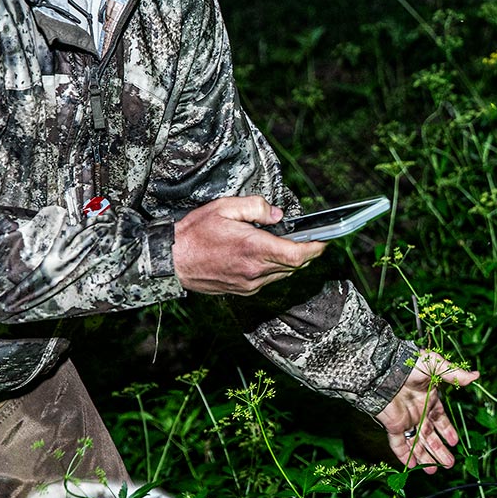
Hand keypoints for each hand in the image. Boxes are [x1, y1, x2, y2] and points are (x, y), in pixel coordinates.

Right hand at [172, 195, 324, 294]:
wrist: (171, 261)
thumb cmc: (195, 233)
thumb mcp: (224, 207)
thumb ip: (256, 207)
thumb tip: (278, 215)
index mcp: (253, 248)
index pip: (297, 254)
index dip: (316, 248)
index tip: (325, 240)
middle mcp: (255, 270)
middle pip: (294, 265)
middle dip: (307, 252)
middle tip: (313, 239)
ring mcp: (249, 284)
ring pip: (283, 274)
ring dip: (291, 261)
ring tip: (291, 245)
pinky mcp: (242, 290)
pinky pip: (268, 280)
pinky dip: (275, 269)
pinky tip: (269, 256)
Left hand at [374, 350, 476, 473]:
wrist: (385, 370)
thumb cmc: (410, 364)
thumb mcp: (437, 367)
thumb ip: (455, 375)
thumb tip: (476, 375)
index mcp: (429, 399)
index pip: (440, 419)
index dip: (447, 431)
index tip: (455, 442)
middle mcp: (418, 412)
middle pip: (430, 436)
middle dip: (439, 450)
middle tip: (449, 464)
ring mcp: (405, 420)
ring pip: (417, 443)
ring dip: (426, 457)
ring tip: (435, 471)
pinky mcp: (393, 426)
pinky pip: (399, 445)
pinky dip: (405, 456)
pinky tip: (413, 467)